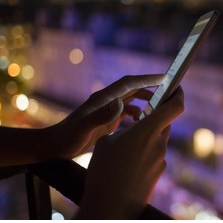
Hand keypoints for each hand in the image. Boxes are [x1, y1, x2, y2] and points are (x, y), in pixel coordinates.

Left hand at [44, 75, 165, 160]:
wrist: (55, 146)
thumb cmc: (67, 137)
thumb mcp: (83, 128)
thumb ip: (101, 116)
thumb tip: (120, 103)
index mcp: (103, 98)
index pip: (129, 83)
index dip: (147, 78)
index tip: (164, 77)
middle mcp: (106, 101)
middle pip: (132, 89)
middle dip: (150, 88)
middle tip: (167, 92)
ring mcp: (106, 109)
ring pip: (131, 100)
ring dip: (145, 101)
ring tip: (158, 108)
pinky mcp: (106, 119)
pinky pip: (126, 112)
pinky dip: (137, 114)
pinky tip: (141, 123)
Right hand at [76, 87, 183, 218]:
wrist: (110, 207)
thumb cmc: (104, 171)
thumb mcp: (106, 142)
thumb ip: (124, 130)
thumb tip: (132, 132)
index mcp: (147, 131)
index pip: (175, 107)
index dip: (178, 94)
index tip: (177, 86)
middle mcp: (159, 144)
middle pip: (164, 123)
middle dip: (154, 118)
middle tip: (140, 117)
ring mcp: (161, 160)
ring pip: (158, 140)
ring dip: (147, 137)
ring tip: (126, 144)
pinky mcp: (159, 173)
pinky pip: (154, 155)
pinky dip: (145, 152)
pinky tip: (128, 161)